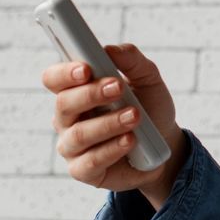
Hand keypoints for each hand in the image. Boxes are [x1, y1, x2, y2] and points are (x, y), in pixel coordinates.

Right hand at [44, 43, 188, 204]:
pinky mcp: (84, 170)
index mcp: (76, 90)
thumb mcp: (148, 79)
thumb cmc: (150, 107)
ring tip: (135, 116)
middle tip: (118, 87)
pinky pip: (90, 161)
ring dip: (108, 123)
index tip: (86, 68)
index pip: (54, 78)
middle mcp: (68, 118)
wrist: (166, 145)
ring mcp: (72, 146)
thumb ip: (131, 61)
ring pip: (78, 134)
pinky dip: (112, 149)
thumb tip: (112, 49)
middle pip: (63, 104)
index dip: (64, 72)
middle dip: (91, 94)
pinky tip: (130, 140)